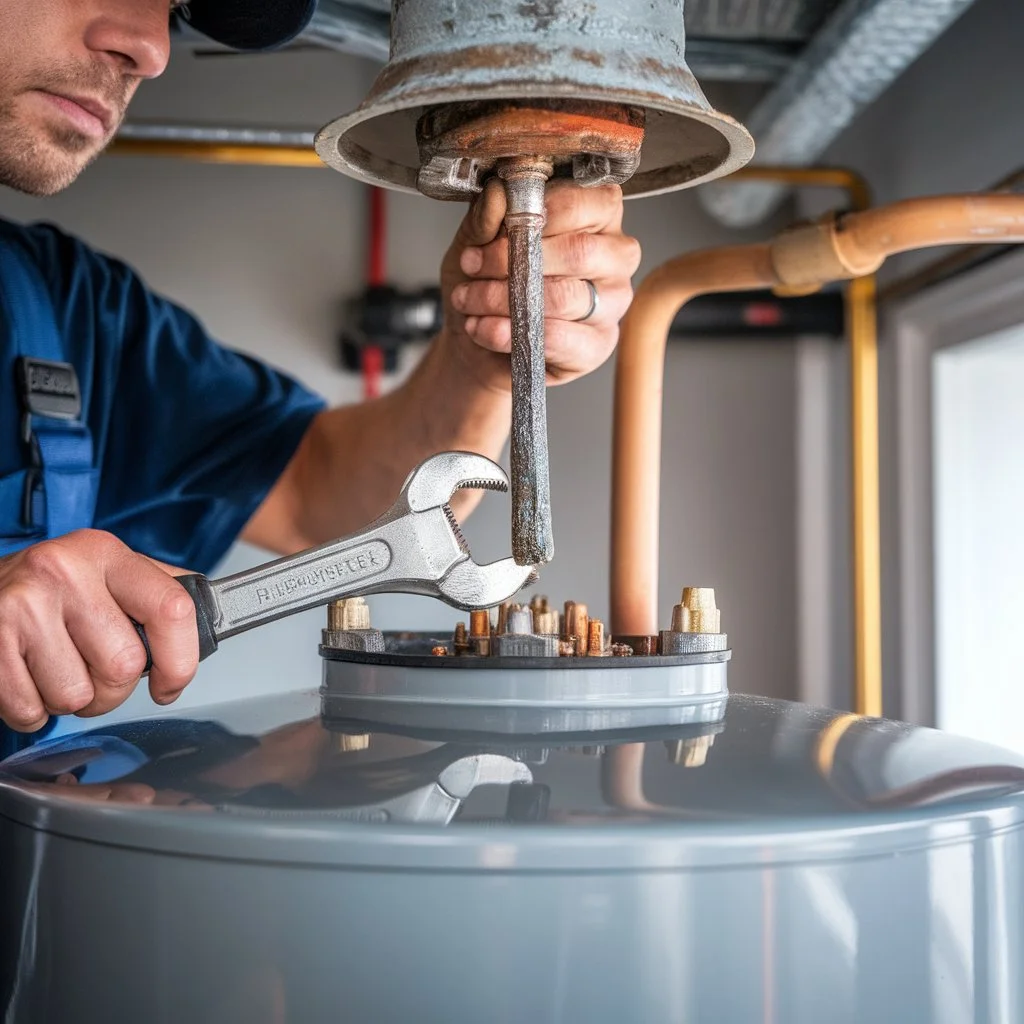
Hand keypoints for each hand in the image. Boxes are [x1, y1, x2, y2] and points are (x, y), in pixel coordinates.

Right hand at [0, 530, 198, 730]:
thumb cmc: (47, 588)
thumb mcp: (104, 570)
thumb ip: (156, 591)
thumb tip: (208, 621)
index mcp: (107, 554)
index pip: (172, 610)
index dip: (181, 661)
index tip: (171, 683)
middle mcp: (66, 572)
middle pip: (124, 666)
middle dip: (112, 688)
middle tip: (91, 670)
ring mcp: (24, 606)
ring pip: (78, 695)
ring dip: (70, 699)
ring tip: (55, 669)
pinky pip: (32, 709)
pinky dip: (32, 709)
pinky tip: (28, 677)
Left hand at [439, 178, 641, 390]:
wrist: (477, 340)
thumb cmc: (489, 282)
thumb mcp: (477, 241)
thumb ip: (487, 217)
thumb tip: (499, 194)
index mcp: (598, 218)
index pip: (587, 203)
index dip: (541, 213)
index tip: (500, 227)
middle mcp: (615, 258)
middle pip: (579, 251)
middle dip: (515, 258)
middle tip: (473, 265)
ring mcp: (612, 305)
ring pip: (564, 297)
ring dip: (503, 298)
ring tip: (468, 298)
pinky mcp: (597, 346)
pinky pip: (558, 339)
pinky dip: (510, 333)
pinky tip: (483, 327)